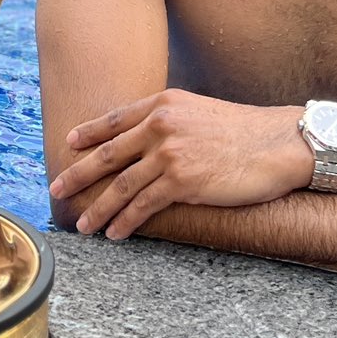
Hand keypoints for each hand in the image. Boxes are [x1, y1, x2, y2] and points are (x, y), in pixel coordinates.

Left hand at [49, 90, 313, 239]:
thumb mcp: (201, 112)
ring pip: (121, 185)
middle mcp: (161, 124)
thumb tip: (149, 139)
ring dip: (98, 208)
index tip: (69, 142)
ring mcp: (169, 153)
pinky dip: (125, 222)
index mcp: (164, 103)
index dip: (89, 132)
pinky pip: (143, 205)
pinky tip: (114, 233)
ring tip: (83, 225)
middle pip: (107, 153)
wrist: (279, 142)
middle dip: (78, 174)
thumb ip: (172, 121)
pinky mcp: (182, 181)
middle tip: (57, 190)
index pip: (115, 118)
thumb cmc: (246, 131)